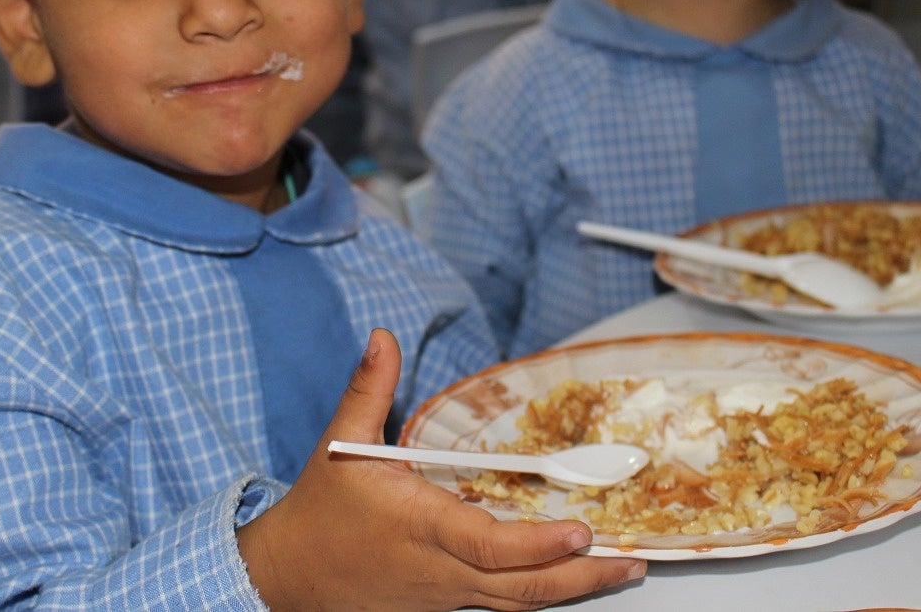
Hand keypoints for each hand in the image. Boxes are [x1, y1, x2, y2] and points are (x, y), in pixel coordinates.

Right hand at [237, 329, 646, 609]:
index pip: (489, 546)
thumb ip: (369, 387)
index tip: (581, 531)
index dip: (538, 545)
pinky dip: (540, 592)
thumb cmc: (320, 510)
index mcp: (420, 526)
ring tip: (620, 571)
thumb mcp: (341, 442)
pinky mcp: (444, 605)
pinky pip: (500, 603)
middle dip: (581, 577)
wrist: (289, 577)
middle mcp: (440, 570)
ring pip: (518, 602)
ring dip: (572, 588)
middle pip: (521, 586)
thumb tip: (383, 335)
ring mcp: (445, 596)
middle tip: (630, 563)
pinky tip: (570, 577)